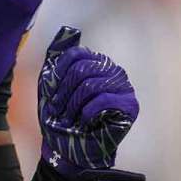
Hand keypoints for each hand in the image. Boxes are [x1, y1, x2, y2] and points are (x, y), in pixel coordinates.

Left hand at [38, 26, 143, 180]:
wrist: (66, 149)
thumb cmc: (60, 118)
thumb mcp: (50, 85)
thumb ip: (57, 58)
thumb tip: (68, 30)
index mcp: (95, 63)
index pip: (76, 55)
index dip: (59, 77)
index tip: (53, 96)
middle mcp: (112, 71)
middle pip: (82, 69)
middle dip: (65, 95)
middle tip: (61, 113)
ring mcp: (123, 87)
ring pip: (91, 85)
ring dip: (74, 107)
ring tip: (72, 120)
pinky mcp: (130, 106)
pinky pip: (103, 100)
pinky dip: (87, 114)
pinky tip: (85, 123)